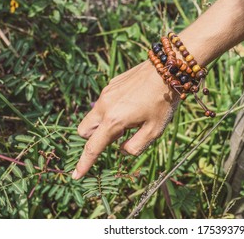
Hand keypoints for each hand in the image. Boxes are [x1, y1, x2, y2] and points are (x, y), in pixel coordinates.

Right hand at [72, 60, 178, 179]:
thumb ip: (135, 146)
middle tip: (119, 134)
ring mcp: (106, 93)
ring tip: (131, 117)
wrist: (167, 68)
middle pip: (84, 130)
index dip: (84, 163)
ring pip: (94, 115)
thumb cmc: (163, 101)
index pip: (93, 147)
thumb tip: (121, 150)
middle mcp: (104, 106)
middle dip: (94, 138)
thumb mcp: (154, 130)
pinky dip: (112, 109)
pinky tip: (133, 103)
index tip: (76, 175)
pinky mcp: (111, 84)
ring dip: (104, 123)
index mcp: (114, 120)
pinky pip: (104, 102)